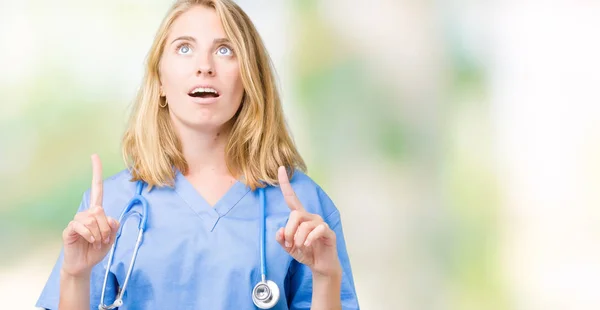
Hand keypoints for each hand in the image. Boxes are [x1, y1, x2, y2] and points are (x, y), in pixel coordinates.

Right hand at [61, 154, 119, 276]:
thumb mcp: (112, 237)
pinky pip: (82, 226)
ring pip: (92, 219)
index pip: (97, 188)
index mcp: (97, 211)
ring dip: (99, 234)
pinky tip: (89, 241)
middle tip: (104, 240)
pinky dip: (90, 235)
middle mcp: (86, 212)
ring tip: (96, 242)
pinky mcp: (69, 229)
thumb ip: (113, 225)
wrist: (85, 265)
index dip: (96, 172)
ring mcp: (77, 220)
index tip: (94, 155)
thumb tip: (106, 217)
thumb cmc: (97, 249)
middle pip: (100, 210)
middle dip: (106, 228)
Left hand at [275, 166, 341, 277]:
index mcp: (299, 217)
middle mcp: (310, 216)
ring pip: (304, 224)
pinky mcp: (328, 231)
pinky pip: (317, 230)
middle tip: (289, 244)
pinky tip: (308, 245)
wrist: (320, 265)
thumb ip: (282, 239)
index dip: (285, 183)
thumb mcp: (288, 247)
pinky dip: (309, 239)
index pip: (291, 198)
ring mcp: (320, 223)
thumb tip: (280, 231)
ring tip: (299, 247)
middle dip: (290, 230)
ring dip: (298, 238)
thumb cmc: (305, 252)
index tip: (280, 168)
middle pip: (295, 215)